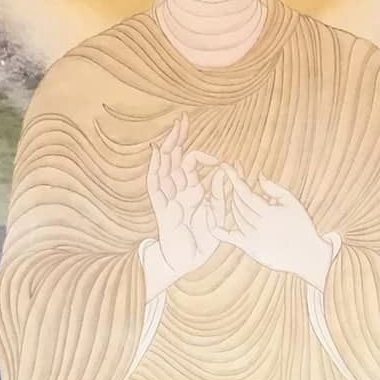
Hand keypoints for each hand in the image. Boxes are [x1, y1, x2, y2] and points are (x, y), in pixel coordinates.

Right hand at [144, 117, 224, 291]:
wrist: (190, 260)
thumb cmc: (203, 238)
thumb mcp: (218, 212)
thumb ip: (220, 192)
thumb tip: (224, 171)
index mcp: (191, 190)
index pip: (192, 164)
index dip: (203, 156)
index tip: (219, 160)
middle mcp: (178, 190)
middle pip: (174, 158)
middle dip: (178, 139)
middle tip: (182, 120)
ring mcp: (168, 198)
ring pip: (164, 167)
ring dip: (168, 148)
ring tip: (173, 130)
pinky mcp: (162, 208)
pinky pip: (155, 186)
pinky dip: (156, 169)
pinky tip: (157, 153)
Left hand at [218, 171, 334, 287]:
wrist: (306, 255)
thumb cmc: (301, 225)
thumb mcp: (292, 203)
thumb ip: (274, 189)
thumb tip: (258, 176)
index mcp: (270, 213)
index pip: (245, 193)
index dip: (233, 178)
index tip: (225, 166)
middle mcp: (259, 227)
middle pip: (238, 203)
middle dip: (234, 188)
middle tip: (233, 175)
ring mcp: (254, 239)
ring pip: (236, 217)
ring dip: (235, 203)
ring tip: (239, 194)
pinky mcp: (251, 249)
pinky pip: (230, 237)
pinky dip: (220, 230)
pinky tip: (213, 223)